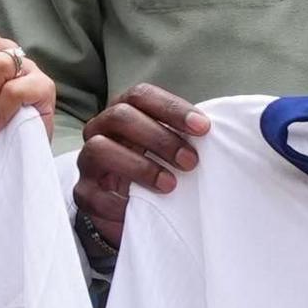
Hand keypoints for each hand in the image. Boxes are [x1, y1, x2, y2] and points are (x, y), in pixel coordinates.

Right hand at [75, 83, 209, 244]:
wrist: (129, 211)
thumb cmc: (156, 171)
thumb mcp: (170, 149)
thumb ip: (186, 137)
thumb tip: (224, 133)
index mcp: (123, 114)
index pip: (139, 96)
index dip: (171, 108)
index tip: (203, 128)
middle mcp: (100, 131)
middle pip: (120, 117)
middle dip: (160, 137)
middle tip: (191, 161)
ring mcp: (88, 163)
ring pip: (100, 149)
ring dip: (141, 166)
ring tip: (170, 185)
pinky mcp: (84, 194)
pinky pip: (96, 193)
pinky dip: (123, 201)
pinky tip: (145, 207)